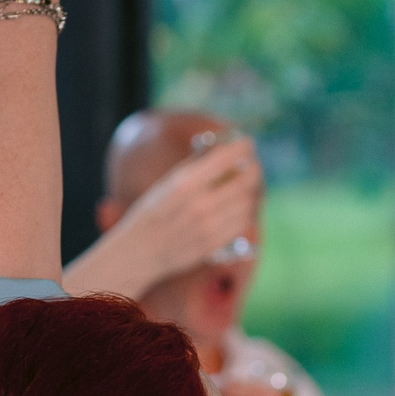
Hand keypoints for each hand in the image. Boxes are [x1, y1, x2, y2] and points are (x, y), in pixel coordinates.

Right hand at [120, 138, 263, 279]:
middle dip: (254, 168)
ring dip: (252, 190)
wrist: (140, 252)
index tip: (247, 143)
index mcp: (184, 184)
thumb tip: (221, 148)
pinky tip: (242, 205)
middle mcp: (200, 205)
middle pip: (245, 180)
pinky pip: (243, 222)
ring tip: (248, 185)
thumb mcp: (167, 183)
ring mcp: (209, 227)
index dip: (243, 147)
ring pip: (248, 202)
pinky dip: (247, 211)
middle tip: (252, 165)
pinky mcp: (215, 244)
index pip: (225, 158)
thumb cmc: (151, 212)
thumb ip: (194, 167)